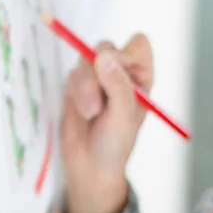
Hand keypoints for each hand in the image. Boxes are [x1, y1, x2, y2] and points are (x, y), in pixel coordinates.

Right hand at [60, 33, 152, 212]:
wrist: (89, 166)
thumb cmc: (116, 144)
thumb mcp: (123, 116)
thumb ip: (116, 85)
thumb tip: (105, 55)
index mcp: (141, 76)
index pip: (138, 45)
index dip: (127, 54)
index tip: (117, 75)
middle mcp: (121, 72)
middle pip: (106, 48)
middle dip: (97, 73)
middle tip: (96, 104)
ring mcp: (98, 76)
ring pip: (85, 60)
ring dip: (84, 87)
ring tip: (90, 113)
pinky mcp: (77, 83)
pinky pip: (71, 73)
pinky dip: (75, 92)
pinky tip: (82, 113)